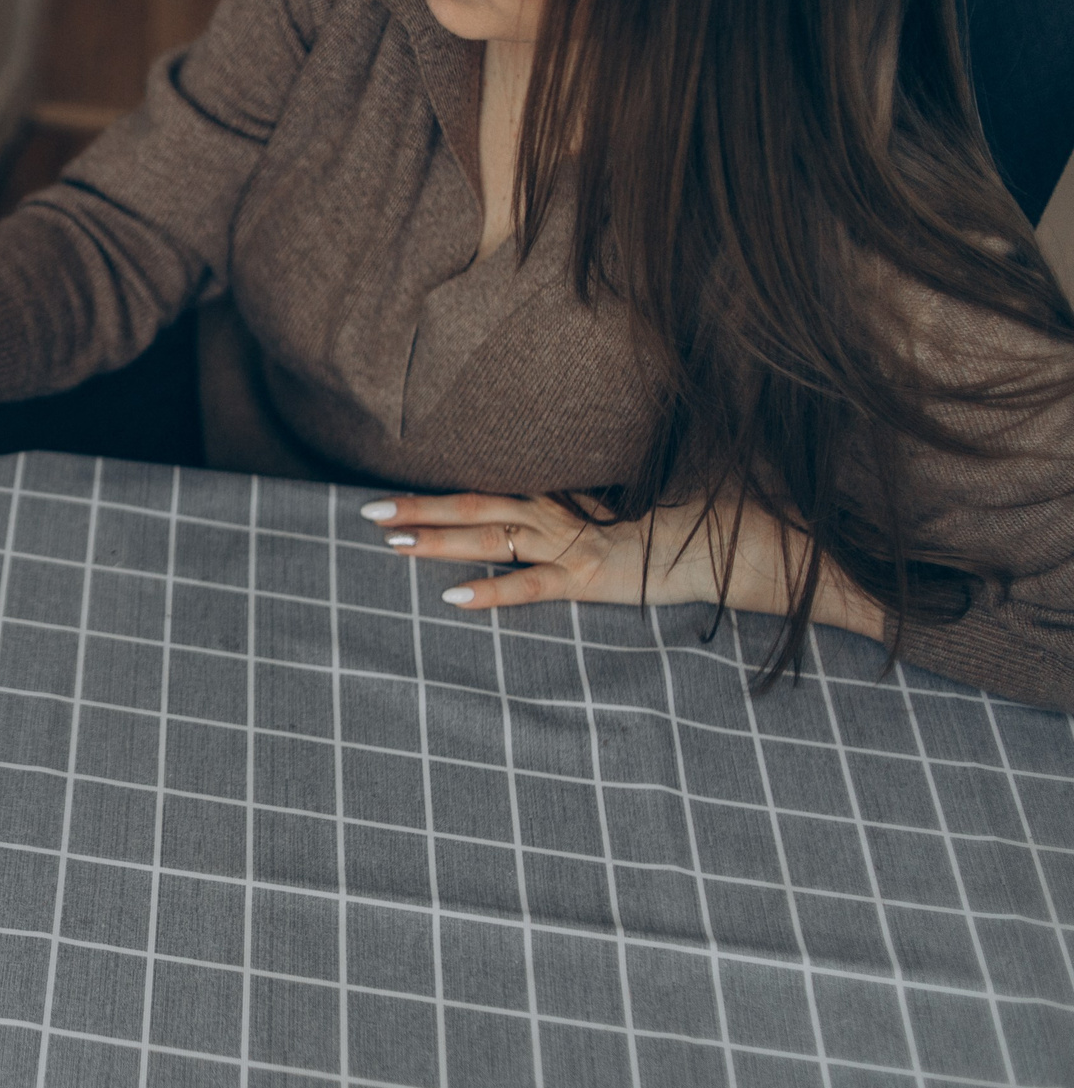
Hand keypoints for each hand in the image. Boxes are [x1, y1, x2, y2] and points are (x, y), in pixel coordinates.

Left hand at [362, 491, 720, 612]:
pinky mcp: (585, 577)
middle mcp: (553, 513)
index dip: (435, 494)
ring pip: (489, 538)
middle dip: (418, 510)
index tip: (390, 495)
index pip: (483, 489)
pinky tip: (451, 598)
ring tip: (392, 545)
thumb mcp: (610, 509)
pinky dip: (490, 590)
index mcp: (555, 494)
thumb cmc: (665, 522)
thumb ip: (574, 504)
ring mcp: (567, 544)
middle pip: (472, 506)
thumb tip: (537, 511)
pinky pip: (530, 585)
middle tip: (369, 513)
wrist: (718, 541)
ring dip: (438, 542)